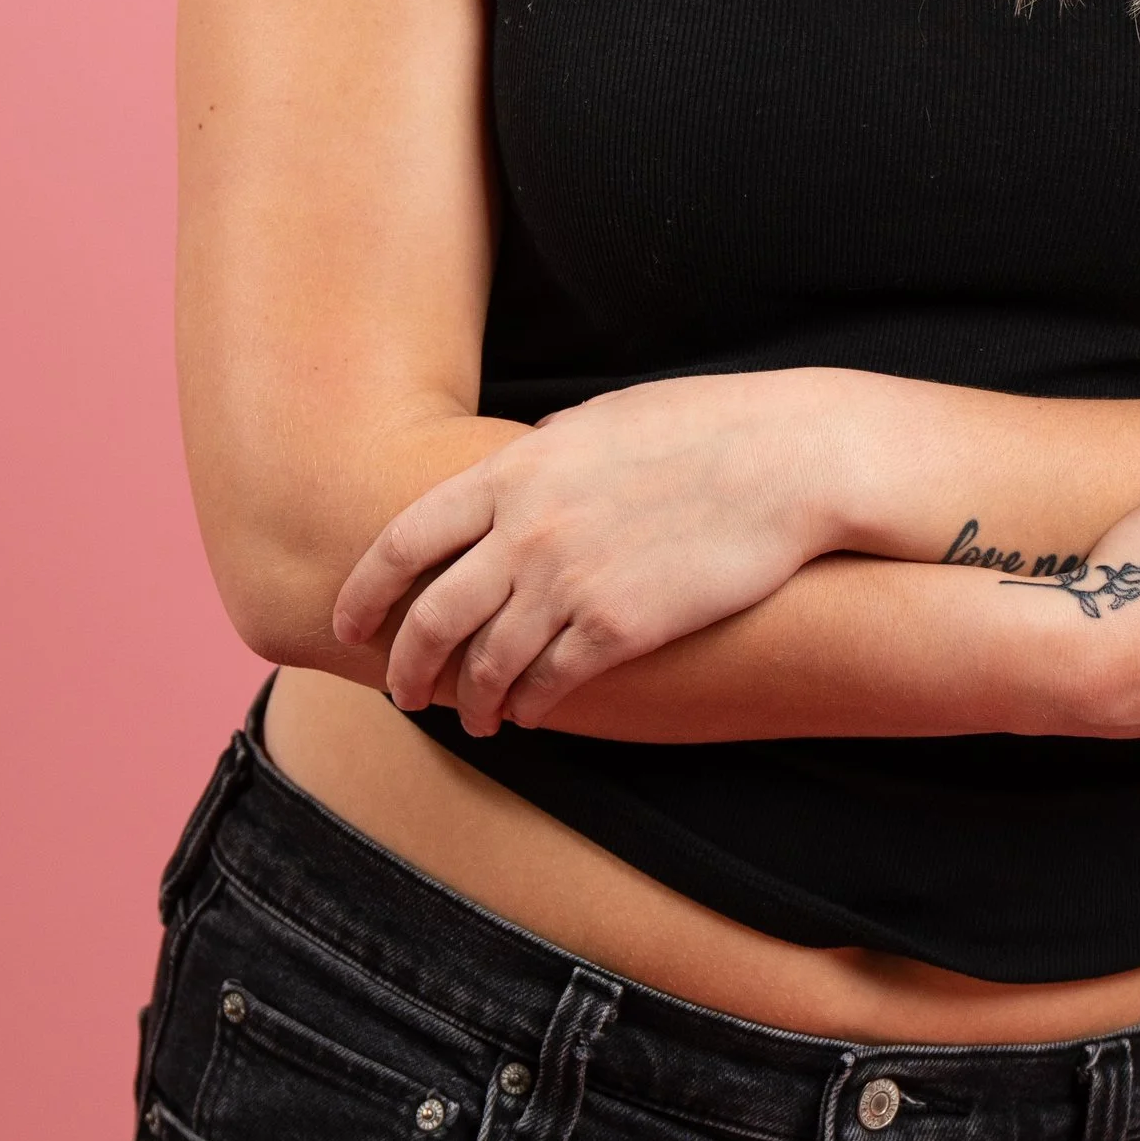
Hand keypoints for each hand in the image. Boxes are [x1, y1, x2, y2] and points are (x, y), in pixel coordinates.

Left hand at [330, 370, 864, 734]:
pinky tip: (533, 714)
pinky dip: (533, 705)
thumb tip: (518, 466)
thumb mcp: (602, 421)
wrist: (790, 459)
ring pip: (489, 663)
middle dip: (408, 664)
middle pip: (432, 616)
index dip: (365, 590)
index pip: (404, 540)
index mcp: (515, 471)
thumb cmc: (707, 428)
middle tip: (402, 692)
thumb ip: (545, 455)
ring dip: (472, 700)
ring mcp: (571, 582)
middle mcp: (527, 529)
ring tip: (475, 719)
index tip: (349, 623)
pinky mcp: (621, 629)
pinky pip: (553, 683)